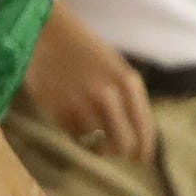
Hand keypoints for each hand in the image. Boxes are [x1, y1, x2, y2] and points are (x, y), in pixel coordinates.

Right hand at [23, 1, 154, 163]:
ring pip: (100, 146)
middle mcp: (109, 95)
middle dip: (125, 151)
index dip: (146, 148)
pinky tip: (81, 128)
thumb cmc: (87, 51)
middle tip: (122, 153)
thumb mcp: (115, 68)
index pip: (144, 126)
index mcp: (128, 81)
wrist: (50, 35)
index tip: (144, 160)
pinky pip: (77, 139)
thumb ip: (126, 98)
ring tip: (101, 140)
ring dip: (102, 148)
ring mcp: (83, 106)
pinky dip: (82, 139)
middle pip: (125, 143)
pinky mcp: (59, 114)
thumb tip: (136, 133)